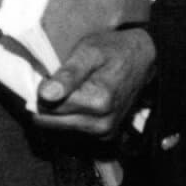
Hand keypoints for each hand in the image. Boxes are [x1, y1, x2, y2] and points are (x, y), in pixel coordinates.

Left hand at [34, 28, 156, 136]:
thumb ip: (67, 74)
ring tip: (69, 90)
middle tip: (57, 82)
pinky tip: (77, 100)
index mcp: (98, 102)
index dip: (42, 90)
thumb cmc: (114, 50)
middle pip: (50, 122)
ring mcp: (104, 133)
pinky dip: (68, 117)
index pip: (47, 107)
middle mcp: (101, 123)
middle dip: (47, 104)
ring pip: (58, 129)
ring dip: (57, 111)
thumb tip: (45, 95)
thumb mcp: (89, 51)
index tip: (51, 75)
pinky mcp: (105, 136)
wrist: (144, 58)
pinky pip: (72, 131)